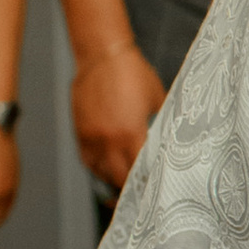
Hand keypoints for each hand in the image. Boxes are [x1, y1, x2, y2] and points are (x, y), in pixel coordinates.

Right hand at [72, 45, 167, 192]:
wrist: (103, 56)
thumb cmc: (134, 74)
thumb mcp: (158, 101)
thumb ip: (160, 126)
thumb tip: (169, 145)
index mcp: (131, 134)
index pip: (141, 172)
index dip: (150, 183)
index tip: (158, 189)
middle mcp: (109, 141)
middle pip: (120, 179)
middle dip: (132, 188)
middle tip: (143, 192)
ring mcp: (91, 139)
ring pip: (102, 174)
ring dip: (114, 181)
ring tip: (127, 185)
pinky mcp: (80, 134)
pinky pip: (88, 162)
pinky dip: (99, 170)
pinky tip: (109, 171)